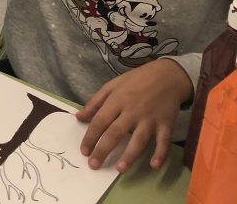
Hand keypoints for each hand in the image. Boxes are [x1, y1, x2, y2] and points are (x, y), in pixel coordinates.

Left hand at [76, 58, 191, 172]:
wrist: (166, 75)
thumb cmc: (136, 80)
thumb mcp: (112, 85)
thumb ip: (95, 102)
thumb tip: (79, 117)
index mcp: (117, 100)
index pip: (100, 121)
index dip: (90, 137)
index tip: (83, 151)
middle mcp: (132, 111)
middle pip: (115, 133)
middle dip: (103, 150)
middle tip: (93, 165)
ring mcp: (150, 118)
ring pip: (138, 140)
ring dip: (129, 155)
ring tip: (119, 169)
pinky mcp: (166, 124)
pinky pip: (163, 141)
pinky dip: (160, 154)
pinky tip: (153, 166)